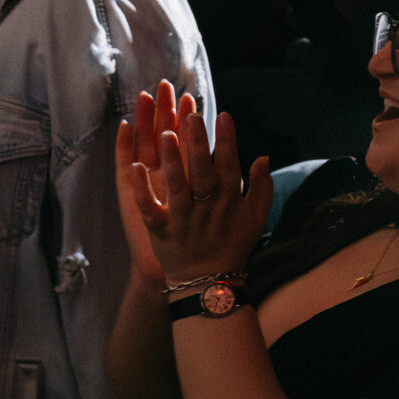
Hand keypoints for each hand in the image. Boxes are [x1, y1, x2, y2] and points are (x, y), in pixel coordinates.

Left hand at [125, 98, 271, 287]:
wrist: (210, 283)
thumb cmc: (233, 244)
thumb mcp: (256, 216)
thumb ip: (261, 186)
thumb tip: (264, 156)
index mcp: (229, 199)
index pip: (229, 164)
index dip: (226, 140)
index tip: (222, 115)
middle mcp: (207, 207)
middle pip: (202, 171)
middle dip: (197, 143)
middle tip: (191, 115)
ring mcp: (183, 219)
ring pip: (178, 187)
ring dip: (172, 161)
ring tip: (164, 134)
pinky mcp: (162, 231)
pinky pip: (151, 210)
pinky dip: (143, 190)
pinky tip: (134, 168)